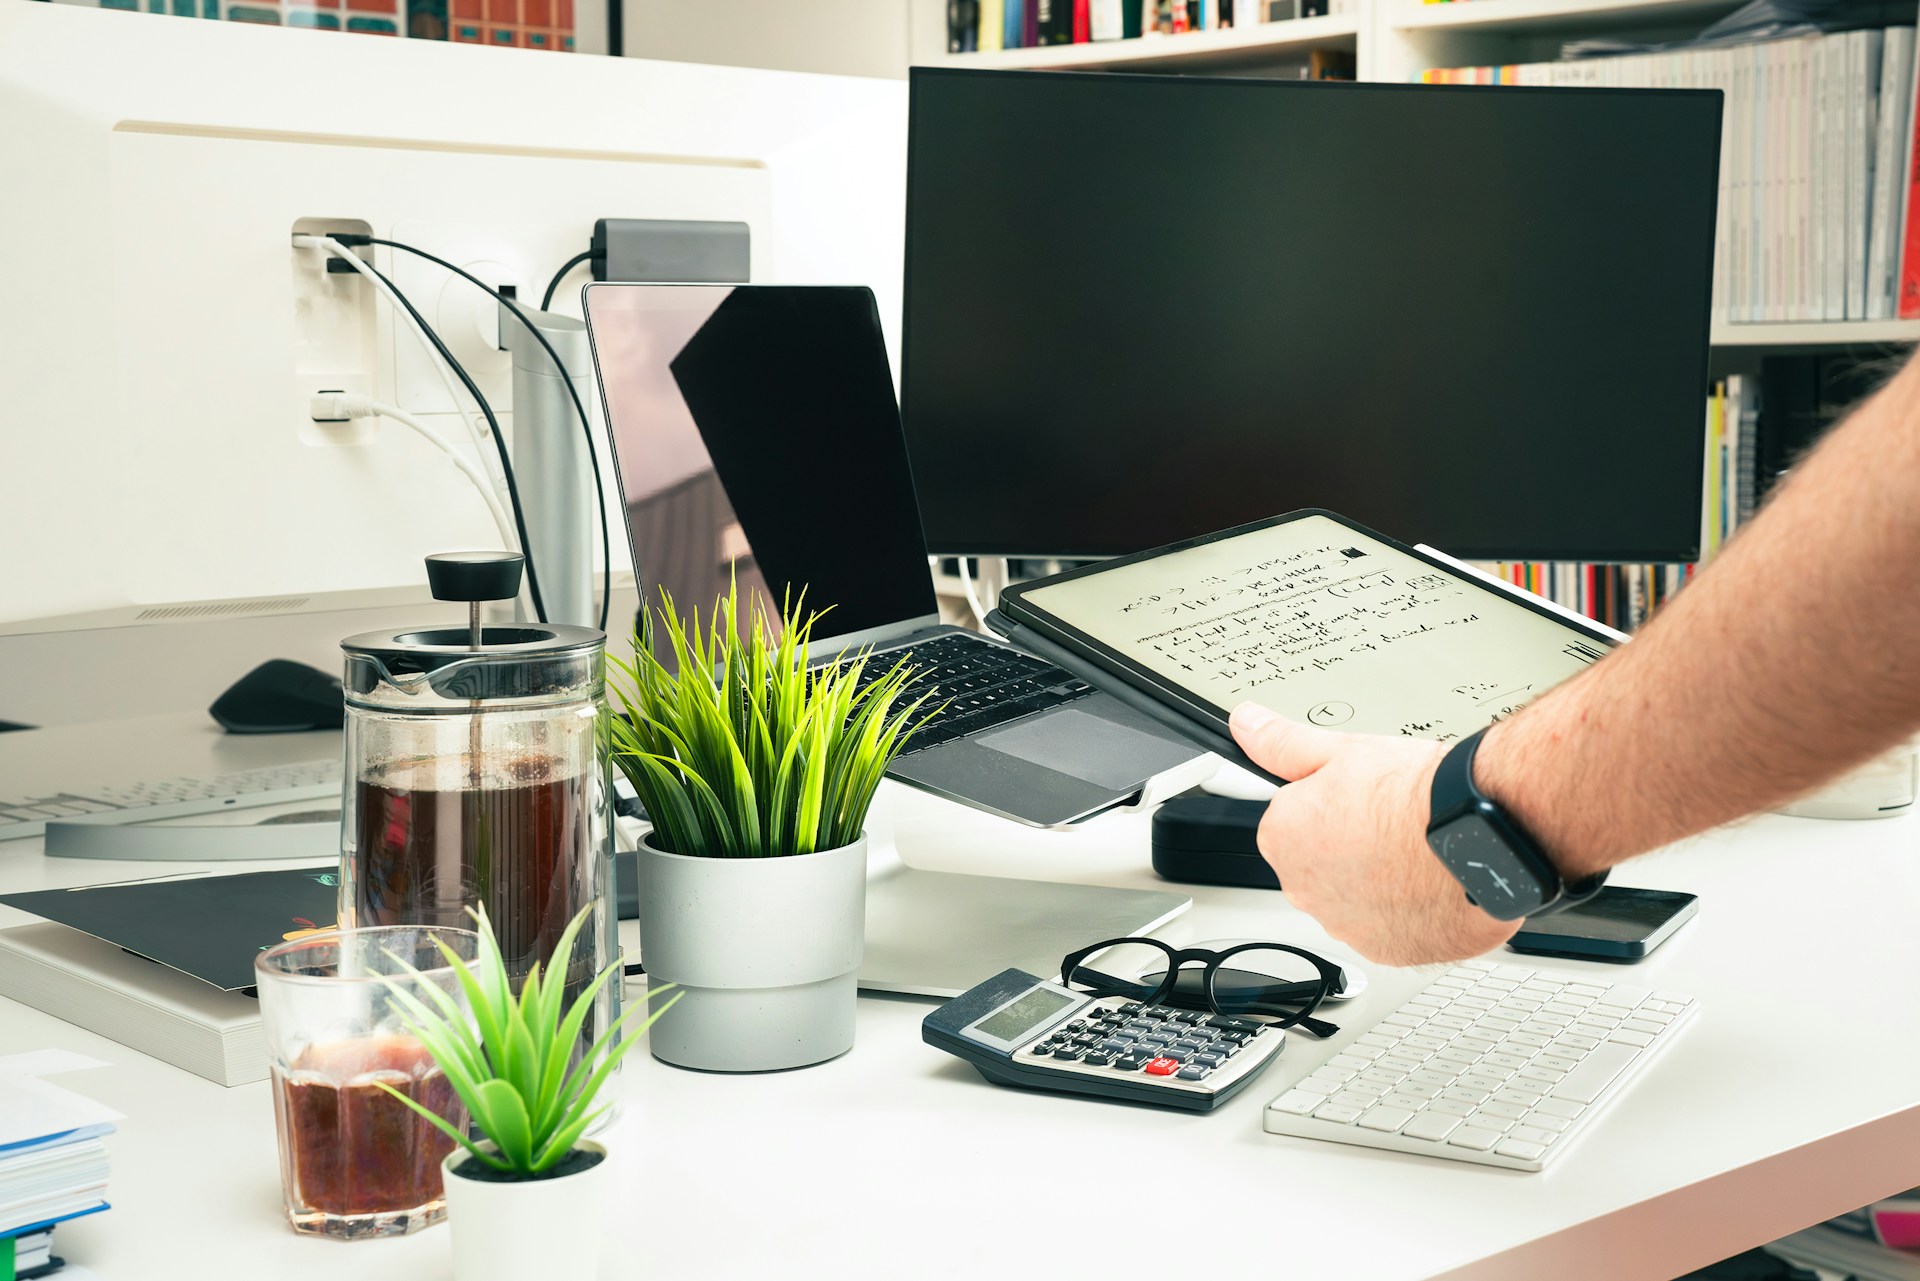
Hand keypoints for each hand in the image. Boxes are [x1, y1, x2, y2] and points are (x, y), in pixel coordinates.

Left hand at [1230, 703, 1520, 966]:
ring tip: (1415, 849)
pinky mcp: (1387, 951)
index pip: (1292, 823)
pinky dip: (1408, 912)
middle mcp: (1304, 889)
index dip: (1330, 806)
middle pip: (1322, 864)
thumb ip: (1283, 743)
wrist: (1479, 835)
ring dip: (1378, 882)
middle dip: (1350, 847)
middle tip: (1390, 823)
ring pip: (1356, 900)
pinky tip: (1430, 882)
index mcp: (1283, 838)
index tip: (1359, 799)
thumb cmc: (1414, 796)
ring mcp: (1345, 925)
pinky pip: (1391, 930)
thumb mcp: (1342, 750)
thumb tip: (1246, 724)